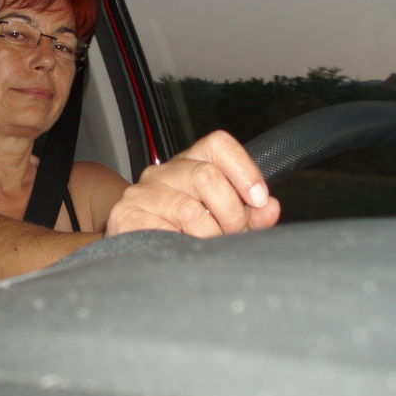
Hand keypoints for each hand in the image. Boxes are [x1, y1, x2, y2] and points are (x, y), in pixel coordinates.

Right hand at [105, 130, 279, 237]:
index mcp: (190, 162)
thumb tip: (270, 208)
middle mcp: (164, 171)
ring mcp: (142, 192)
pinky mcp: (125, 215)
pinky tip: (182, 250)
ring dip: (208, 235)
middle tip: (232, 234)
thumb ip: (251, 214)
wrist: (133, 252)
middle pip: (207, 176)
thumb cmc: (185, 233)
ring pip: (189, 210)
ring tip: (209, 246)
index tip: (258, 200)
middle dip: (231, 213)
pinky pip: (164, 231)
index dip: (244, 170)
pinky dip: (182, 246)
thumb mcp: (224, 220)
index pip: (218, 144)